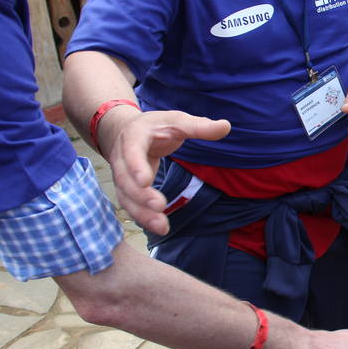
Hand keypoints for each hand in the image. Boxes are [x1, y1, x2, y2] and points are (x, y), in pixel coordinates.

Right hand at [104, 110, 229, 234]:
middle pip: (126, 179)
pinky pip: (131, 205)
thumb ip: (199, 126)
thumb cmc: (156, 126)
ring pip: (126, 197)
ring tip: (162, 226)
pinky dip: (143, 217)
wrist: (127, 131)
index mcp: (133, 136)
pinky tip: (159, 227)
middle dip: (141, 195)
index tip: (146, 181)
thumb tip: (226, 126)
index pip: (132, 151)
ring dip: (142, 213)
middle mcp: (122, 157)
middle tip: (159, 206)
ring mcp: (122, 175)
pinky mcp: (126, 189)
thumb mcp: (177, 121)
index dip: (136, 166)